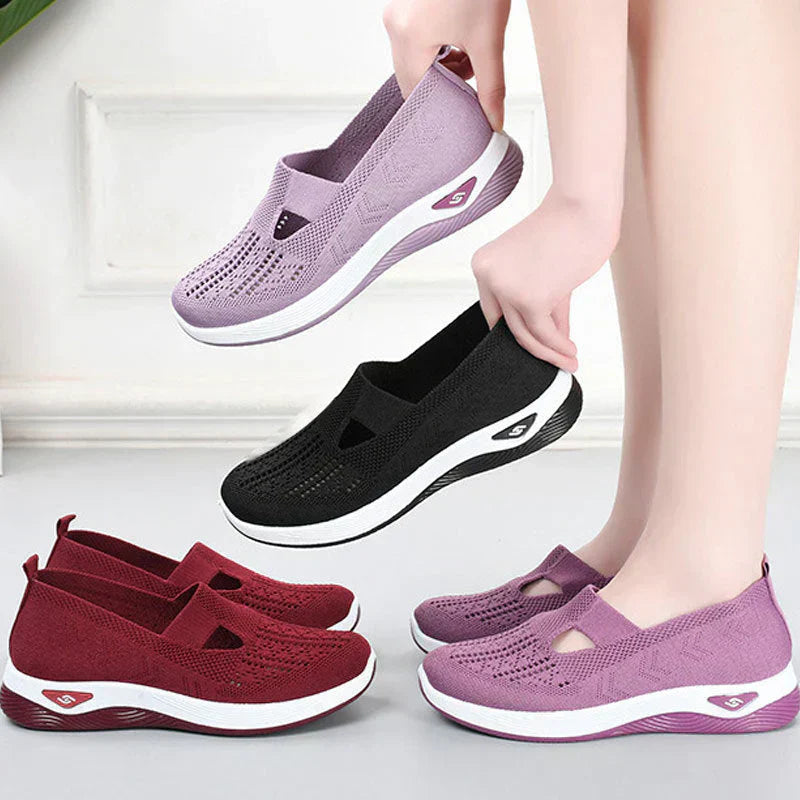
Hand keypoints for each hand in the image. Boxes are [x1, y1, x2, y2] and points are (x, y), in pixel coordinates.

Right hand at [382, 0, 510, 129]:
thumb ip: (492, 88)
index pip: (416, 93)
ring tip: (471, 53)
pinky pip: (416, 41)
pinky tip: (460, 38)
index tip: (461, 112)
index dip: (439, 106)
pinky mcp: (406, 5)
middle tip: (472, 80)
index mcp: (410, 37)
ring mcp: (398, 13)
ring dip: (442, 68)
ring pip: (416, 60)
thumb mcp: (489, 40)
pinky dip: (438, 49)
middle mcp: (396, 26)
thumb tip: (494, 121)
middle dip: (443, 86)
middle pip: (414, 78)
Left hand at [472, 191, 619, 371]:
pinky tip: (570, 351)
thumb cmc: (568, 225)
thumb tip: (554, 337)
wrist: (584, 205)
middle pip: (508, 326)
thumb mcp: (547, 271)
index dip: (513, 330)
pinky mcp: (529, 298)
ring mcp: (506, 288)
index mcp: (484, 264)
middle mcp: (489, 276)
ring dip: (550, 353)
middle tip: (555, 358)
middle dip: (534, 347)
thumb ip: (546, 304)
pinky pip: (543, 333)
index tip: (534, 344)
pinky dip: (557, 347)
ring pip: (525, 335)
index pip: (495, 310)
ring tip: (568, 360)